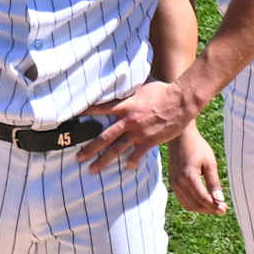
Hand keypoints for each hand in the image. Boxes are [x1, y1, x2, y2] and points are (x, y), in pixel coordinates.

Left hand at [78, 80, 201, 172]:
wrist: (181, 101)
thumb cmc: (163, 90)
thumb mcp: (142, 87)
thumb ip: (130, 91)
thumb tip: (122, 84)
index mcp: (125, 106)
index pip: (99, 109)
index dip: (85, 113)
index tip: (71, 118)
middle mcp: (128, 121)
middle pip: (104, 137)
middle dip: (89, 149)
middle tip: (77, 158)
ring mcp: (138, 133)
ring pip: (116, 150)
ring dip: (103, 161)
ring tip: (92, 169)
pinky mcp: (149, 141)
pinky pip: (137, 154)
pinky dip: (131, 161)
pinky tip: (126, 168)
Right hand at [167, 126, 225, 213]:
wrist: (180, 137)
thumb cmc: (197, 147)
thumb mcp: (210, 163)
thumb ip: (214, 182)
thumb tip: (220, 200)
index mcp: (188, 177)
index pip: (203, 199)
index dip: (214, 206)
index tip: (225, 209)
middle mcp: (178, 183)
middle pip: (195, 205)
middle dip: (209, 209)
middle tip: (222, 208)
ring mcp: (174, 184)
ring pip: (188, 205)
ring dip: (202, 208)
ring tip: (214, 205)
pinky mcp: (172, 183)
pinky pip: (183, 200)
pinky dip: (194, 204)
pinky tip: (204, 200)